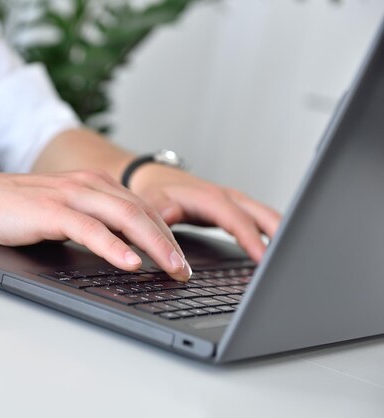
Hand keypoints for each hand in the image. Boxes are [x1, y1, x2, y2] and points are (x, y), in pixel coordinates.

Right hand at [0, 169, 191, 280]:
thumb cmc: (14, 208)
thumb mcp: (63, 212)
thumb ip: (92, 222)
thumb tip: (123, 250)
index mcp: (94, 185)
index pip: (142, 208)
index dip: (167, 234)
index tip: (181, 260)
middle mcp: (87, 185)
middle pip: (142, 212)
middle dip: (170, 243)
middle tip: (186, 271)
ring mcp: (69, 196)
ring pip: (125, 217)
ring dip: (154, 245)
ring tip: (173, 269)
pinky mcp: (49, 211)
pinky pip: (90, 229)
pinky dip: (114, 246)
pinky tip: (130, 263)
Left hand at [128, 163, 280, 261]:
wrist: (154, 178)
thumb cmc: (155, 191)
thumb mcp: (153, 200)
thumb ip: (161, 209)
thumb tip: (171, 215)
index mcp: (209, 198)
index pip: (237, 219)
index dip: (252, 239)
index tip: (264, 259)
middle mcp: (227, 198)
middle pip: (263, 215)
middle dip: (282, 235)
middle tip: (294, 261)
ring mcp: (234, 204)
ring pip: (267, 217)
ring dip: (283, 234)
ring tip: (296, 259)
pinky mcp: (235, 211)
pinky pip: (261, 221)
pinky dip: (274, 234)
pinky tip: (281, 250)